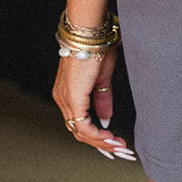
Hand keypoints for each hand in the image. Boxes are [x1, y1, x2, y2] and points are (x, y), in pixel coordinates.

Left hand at [53, 45, 136, 160]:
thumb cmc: (96, 47)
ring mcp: (65, 99)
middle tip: (119, 149)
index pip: (79, 121)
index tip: (113, 140)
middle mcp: (62, 98)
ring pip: (80, 131)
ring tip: (119, 146)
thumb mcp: (102, 78)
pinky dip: (98, 135)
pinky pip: (83, 126)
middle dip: (100, 143)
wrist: (90, 32)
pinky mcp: (73, 98)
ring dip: (101, 141)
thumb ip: (103, 100)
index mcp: (68, 92)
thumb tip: (106, 118)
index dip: (96, 134)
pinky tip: (111, 137)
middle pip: (79, 131)